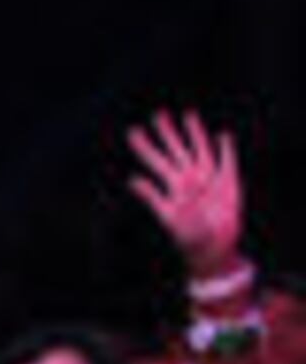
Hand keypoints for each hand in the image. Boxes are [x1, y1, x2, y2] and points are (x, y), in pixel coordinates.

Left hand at [126, 110, 244, 279]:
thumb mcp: (168, 218)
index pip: (155, 161)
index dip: (145, 146)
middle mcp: (189, 180)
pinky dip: (226, 149)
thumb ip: (153, 197)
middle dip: (167, 132)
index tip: (133, 131)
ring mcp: (209, 180)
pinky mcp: (230, 184)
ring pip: (200, 150)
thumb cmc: (188, 239)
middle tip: (158, 114)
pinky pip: (227, 162)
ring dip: (195, 133)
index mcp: (172, 186)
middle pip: (176, 150)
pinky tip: (222, 135)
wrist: (213, 249)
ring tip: (188, 115)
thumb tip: (133, 180)